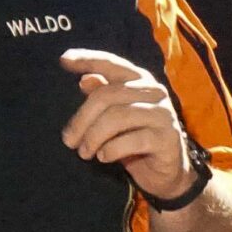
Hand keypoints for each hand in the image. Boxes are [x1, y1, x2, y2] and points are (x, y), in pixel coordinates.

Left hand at [60, 49, 194, 199]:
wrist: (166, 172)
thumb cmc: (136, 140)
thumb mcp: (115, 117)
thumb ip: (103, 96)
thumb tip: (84, 80)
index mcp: (140, 80)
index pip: (111, 63)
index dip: (87, 59)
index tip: (63, 60)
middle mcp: (154, 91)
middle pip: (107, 96)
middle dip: (82, 120)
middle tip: (69, 141)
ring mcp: (163, 114)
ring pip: (117, 117)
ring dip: (93, 137)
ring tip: (84, 153)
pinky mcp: (167, 138)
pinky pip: (132, 140)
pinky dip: (111, 150)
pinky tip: (103, 157)